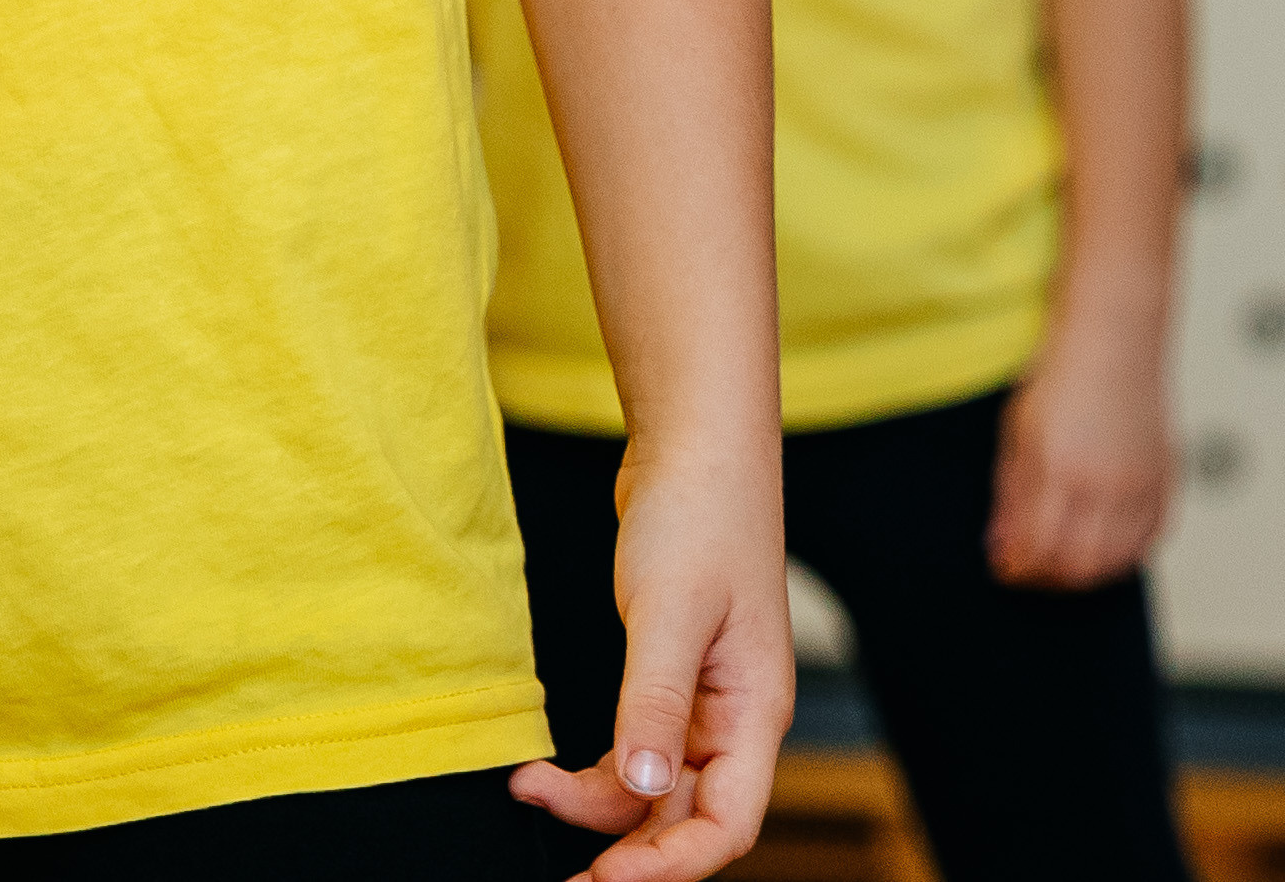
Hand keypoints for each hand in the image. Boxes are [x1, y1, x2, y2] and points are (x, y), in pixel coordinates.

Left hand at [510, 451, 793, 880]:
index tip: (607, 878)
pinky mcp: (669, 677)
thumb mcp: (669, 609)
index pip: (725, 825)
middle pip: (686, 819)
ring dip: (598, 803)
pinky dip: (597, 766)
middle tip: (563, 871)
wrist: (695, 446)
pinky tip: (551, 771)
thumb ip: (653, 701)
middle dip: (626, 850)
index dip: (671, 866)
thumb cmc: (700, 514)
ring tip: (530, 791)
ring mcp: (702, 701)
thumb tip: (641, 787)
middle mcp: (734, 720)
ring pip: (654, 787)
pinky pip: (637, 748)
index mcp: (754, 714)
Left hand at [987, 320, 1171, 586]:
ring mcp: (1141, 485)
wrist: (1112, 339)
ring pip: (1117, 561)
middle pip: (1080, 565)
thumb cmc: (1063, 375)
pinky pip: (1150, 540)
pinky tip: (1105, 548)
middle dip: (1050, 578)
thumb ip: (1012, 495)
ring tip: (1063, 562)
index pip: (1039, 547)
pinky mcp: (1166, 481)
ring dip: (1087, 573)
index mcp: (1061, 468)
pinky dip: (1126, 556)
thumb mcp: (1018, 433)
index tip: (1006, 568)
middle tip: (1032, 570)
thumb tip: (1003, 546)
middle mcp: (1106, 484)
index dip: (1019, 567)